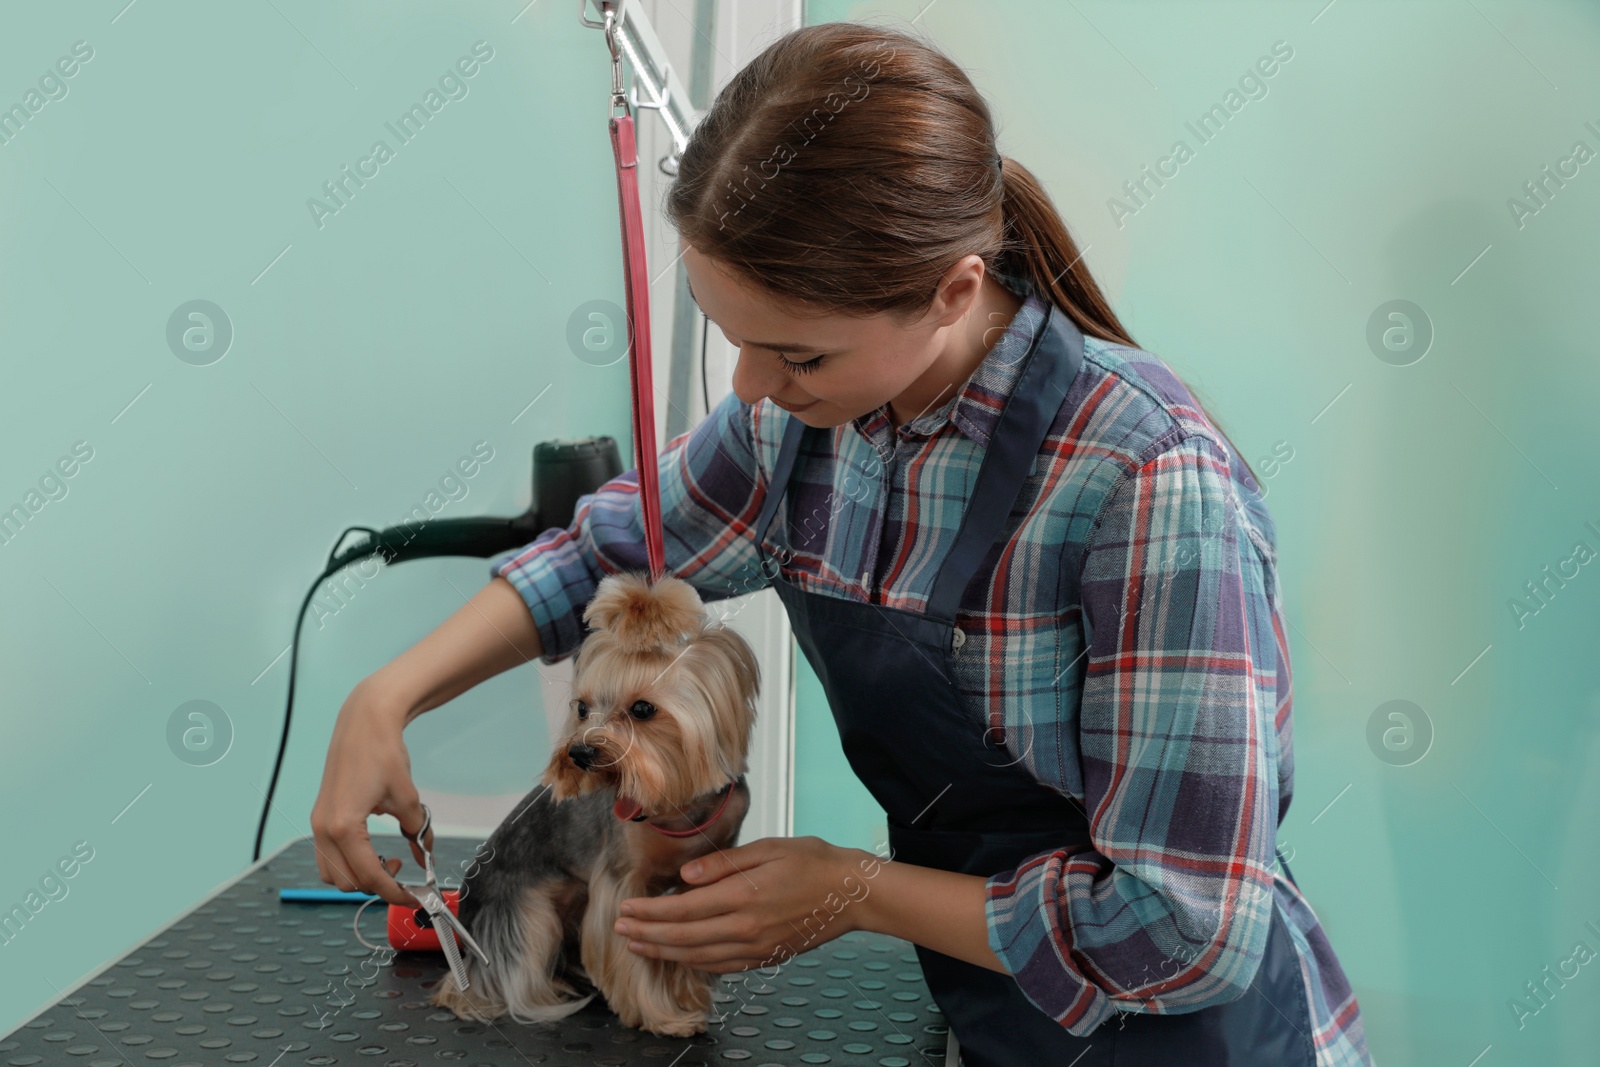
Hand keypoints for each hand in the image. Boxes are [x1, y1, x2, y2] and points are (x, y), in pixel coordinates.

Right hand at [308, 681, 429, 906]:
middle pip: (347, 881)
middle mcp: (323, 830)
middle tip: (402, 871)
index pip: (369, 876)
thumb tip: (425, 855)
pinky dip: (347, 862)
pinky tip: (371, 848)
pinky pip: (328, 856)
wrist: (364, 724)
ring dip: (359, 876)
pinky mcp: (319, 817)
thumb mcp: (408, 798)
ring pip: (333, 873)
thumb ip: (418, 832)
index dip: (394, 892)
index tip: (414, 895)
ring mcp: (317, 824)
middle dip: (376, 884)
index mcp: (344, 827)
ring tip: (386, 860)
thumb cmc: (384, 754)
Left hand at [613, 836, 870, 972]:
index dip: (650, 912)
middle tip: (620, 929)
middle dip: (647, 933)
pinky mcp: (765, 957)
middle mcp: (745, 927)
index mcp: (743, 896)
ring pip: (698, 956)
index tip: (626, 908)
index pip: (682, 909)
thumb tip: (686, 877)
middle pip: (683, 936)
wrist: (851, 893)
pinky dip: (694, 963)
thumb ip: (724, 863)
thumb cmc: (813, 861)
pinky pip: (721, 966)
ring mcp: (755, 947)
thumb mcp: (768, 848)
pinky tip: (679, 956)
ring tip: (639, 945)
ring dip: (664, 951)